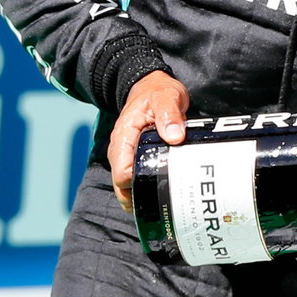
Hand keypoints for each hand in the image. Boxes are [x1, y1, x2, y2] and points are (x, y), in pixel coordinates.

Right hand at [107, 71, 189, 211]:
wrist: (151, 87)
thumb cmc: (157, 92)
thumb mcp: (166, 97)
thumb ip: (170, 114)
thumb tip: (175, 136)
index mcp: (123, 137)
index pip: (122, 171)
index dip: (137, 183)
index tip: (158, 185)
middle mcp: (120, 150)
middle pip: (121, 185)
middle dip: (137, 198)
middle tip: (161, 209)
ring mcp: (127, 155)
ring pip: (127, 185)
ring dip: (141, 196)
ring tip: (161, 209)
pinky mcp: (136, 157)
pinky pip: (136, 177)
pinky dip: (145, 188)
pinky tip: (161, 196)